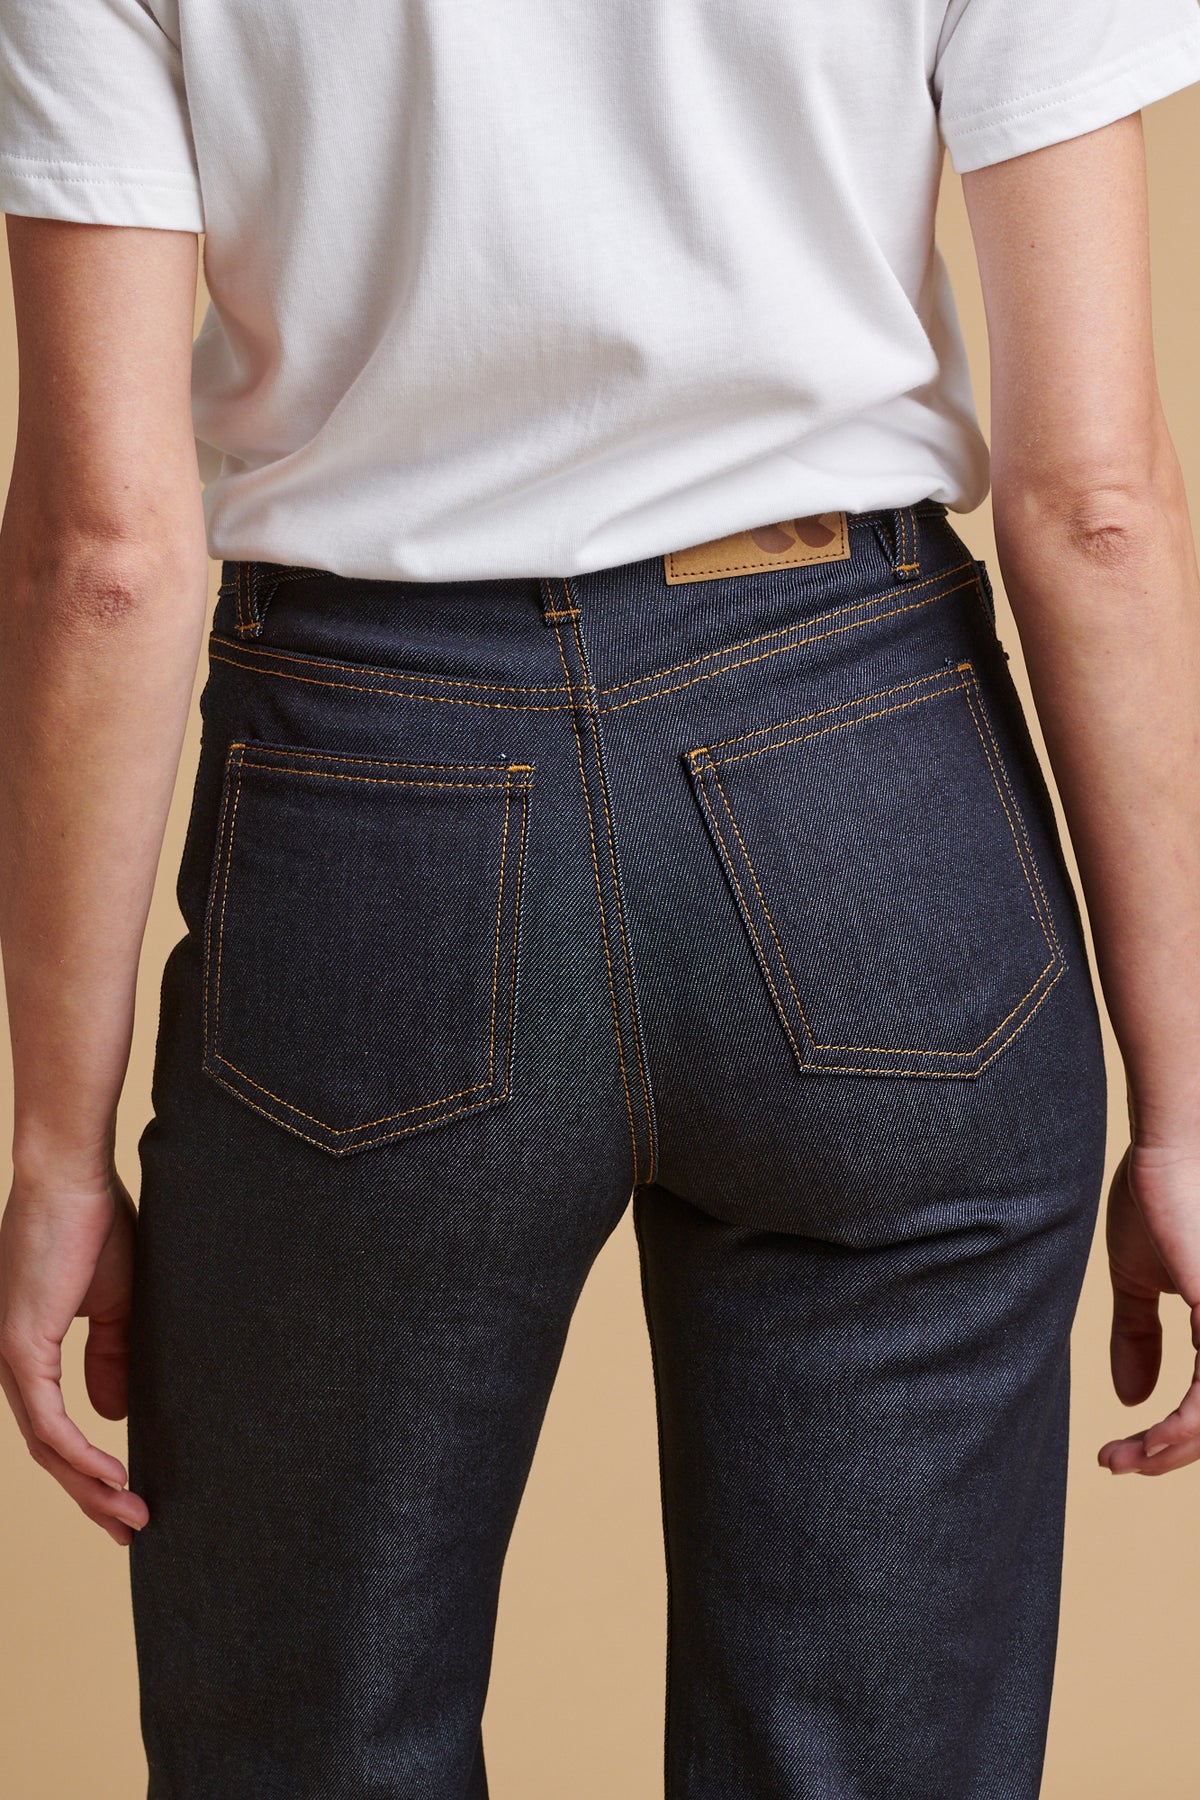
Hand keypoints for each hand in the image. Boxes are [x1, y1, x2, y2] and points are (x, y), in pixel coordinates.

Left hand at [0, 1166, 148, 1541]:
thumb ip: (110, 1358)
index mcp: (27, 1351)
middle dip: (89, 1497)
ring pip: (45, 1449)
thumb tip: (113, 1414)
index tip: (127, 1498)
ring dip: (89, 1488)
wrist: (72, 1179)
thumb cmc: (94, 1225)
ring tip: (131, 1515)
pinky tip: (113, 1477)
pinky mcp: (19, 1347)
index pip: (53, 1430)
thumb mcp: (113, 1304)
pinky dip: (81, 1456)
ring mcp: (9, 1357)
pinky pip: (49, 1423)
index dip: (87, 1471)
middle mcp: (10, 1363)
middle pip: (47, 1453)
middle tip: (130, 1528)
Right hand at [1099, 1139, 1199, 1475]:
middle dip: (1168, 1455)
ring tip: (1125, 1460)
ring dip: (1171, 1451)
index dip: (1167, 1438)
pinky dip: (1180, 1430)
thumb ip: (1137, 1337)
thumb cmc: (1159, 1193)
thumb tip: (1130, 1400)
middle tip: (1118, 1464)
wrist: (1172, 1147)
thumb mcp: (1138, 1279)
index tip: (1118, 1453)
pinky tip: (1147, 1440)